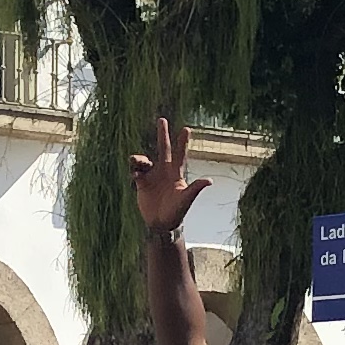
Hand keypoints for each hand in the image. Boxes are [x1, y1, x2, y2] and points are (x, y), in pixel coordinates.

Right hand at [130, 114, 206, 237]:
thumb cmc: (176, 212)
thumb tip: (209, 181)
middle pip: (163, 149)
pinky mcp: (141, 184)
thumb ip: (195, 189)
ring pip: (144, 160)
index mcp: (176, 173)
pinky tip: (135, 176)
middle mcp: (164, 171)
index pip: (179, 154)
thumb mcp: (186, 200)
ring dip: (139, 158)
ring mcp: (152, 176)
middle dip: (162, 135)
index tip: (186, 129)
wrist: (161, 224)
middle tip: (162, 120)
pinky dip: (134, 171)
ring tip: (136, 162)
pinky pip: (135, 171)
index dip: (182, 142)